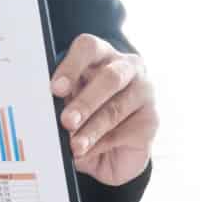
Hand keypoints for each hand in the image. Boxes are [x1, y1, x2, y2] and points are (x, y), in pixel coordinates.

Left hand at [51, 34, 157, 185]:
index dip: (71, 67)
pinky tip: (86, 152)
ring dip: (92, 128)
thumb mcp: (69, 108)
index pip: (89, 48)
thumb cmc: (87, 119)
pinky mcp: (151, 120)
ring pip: (116, 108)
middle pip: (109, 78)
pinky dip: (101, 144)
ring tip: (75, 145)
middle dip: (85, 102)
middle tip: (67, 121)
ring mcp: (143, 93)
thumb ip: (62, 106)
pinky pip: (124, 132)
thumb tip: (51, 116)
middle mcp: (127, 68)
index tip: (56, 89)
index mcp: (102, 56)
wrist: (113, 153)